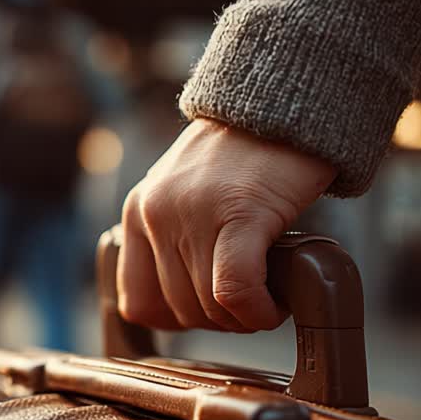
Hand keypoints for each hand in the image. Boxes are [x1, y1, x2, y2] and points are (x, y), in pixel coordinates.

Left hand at [118, 118, 337, 331]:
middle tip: (254, 299)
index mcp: (138, 210)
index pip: (137, 302)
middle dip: (221, 319)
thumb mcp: (186, 192)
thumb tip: (181, 303)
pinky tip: (275, 304)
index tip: (213, 309)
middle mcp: (155, 213)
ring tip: (269, 292)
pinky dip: (258, 311)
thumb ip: (172, 237)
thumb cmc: (246, 154)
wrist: (283, 98)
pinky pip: (235, 290)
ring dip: (245, 316)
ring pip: (209, 306)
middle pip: (180, 310)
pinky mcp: (238, 212)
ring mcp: (192, 213)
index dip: (179, 321)